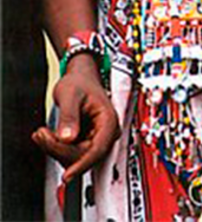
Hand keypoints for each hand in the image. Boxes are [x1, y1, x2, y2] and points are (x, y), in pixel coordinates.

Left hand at [32, 54, 119, 182]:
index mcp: (108, 120)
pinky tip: (47, 135)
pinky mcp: (86, 142)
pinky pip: (70, 153)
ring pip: (75, 157)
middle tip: (41, 134)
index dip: (82, 164)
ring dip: (55, 148)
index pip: (98, 150)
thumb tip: (67, 138)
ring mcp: (96, 138)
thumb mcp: (70, 95)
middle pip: (83, 155)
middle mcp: (105, 132)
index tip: (67, 175)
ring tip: (42, 132)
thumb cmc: (79, 82)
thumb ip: (69, 116)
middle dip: (59, 149)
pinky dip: (56, 147)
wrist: (79, 78)